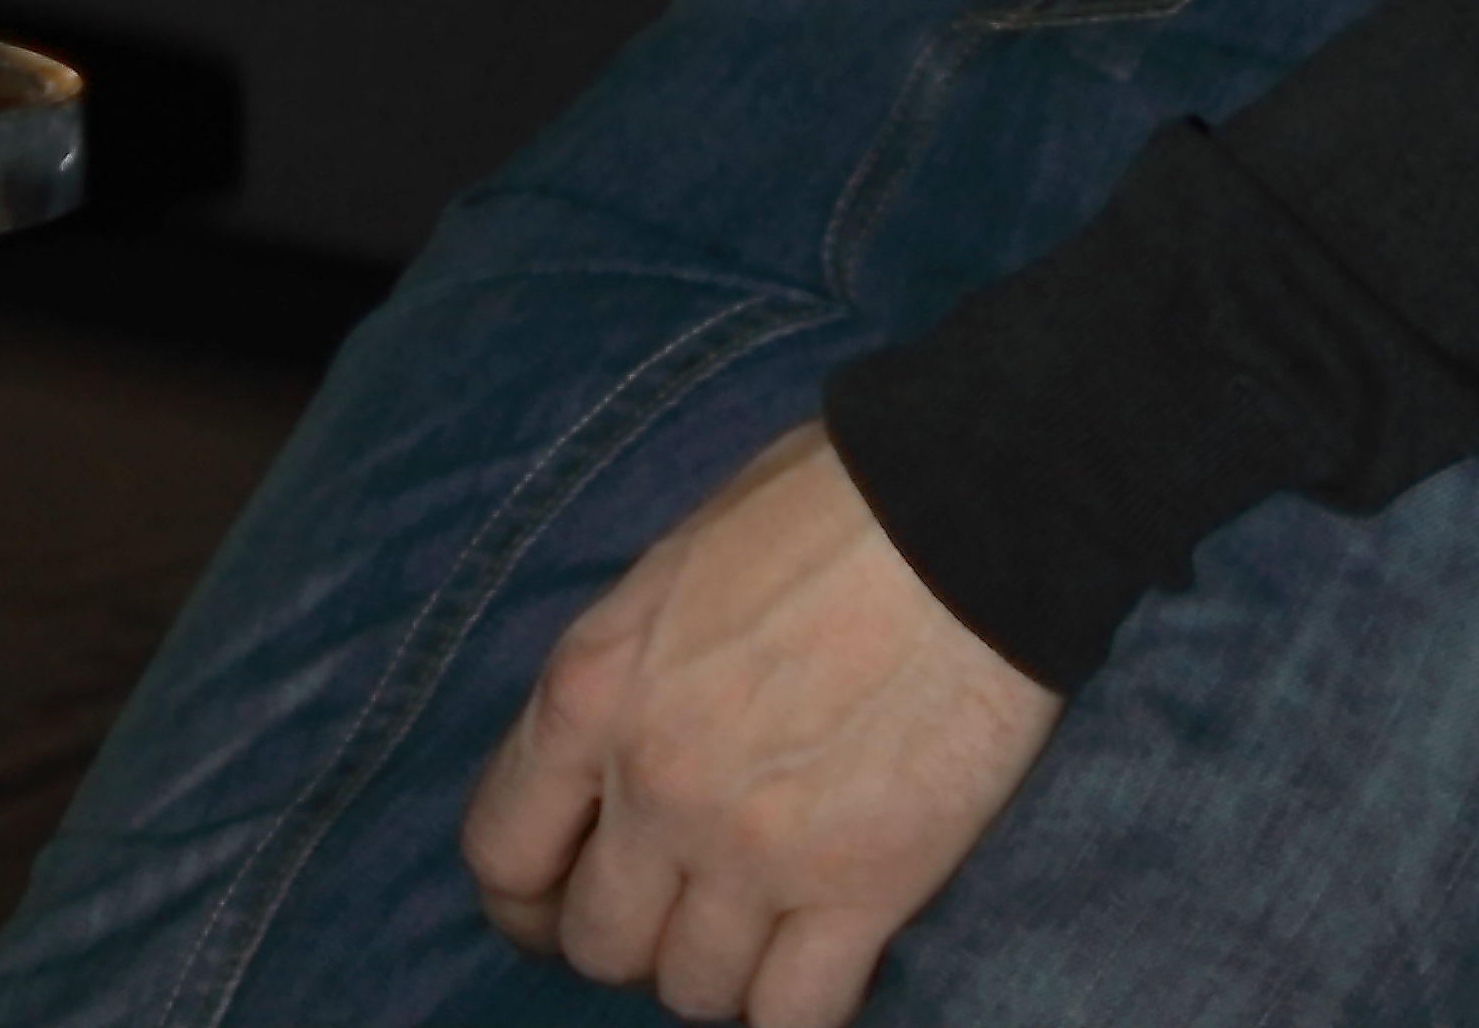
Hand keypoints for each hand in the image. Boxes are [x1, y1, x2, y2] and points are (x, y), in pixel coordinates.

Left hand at [461, 420, 1063, 1026]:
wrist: (978, 501)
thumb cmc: (830, 503)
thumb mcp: (677, 563)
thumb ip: (627, 675)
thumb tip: (610, 758)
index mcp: (595, 687)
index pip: (500, 855)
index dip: (528, 895)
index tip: (563, 894)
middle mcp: (658, 784)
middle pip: (598, 943)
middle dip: (634, 928)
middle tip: (683, 896)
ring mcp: (759, 846)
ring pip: (692, 991)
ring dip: (721, 963)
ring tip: (762, 915)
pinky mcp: (865, 885)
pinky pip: (792, 1018)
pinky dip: (797, 1006)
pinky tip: (820, 955)